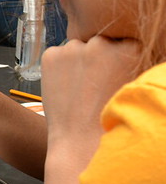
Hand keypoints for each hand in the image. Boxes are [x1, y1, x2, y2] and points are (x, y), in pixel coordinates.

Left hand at [41, 36, 140, 161]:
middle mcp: (102, 43)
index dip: (116, 61)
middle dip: (97, 58)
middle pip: (99, 43)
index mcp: (131, 48)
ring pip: (77, 48)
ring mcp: (74, 48)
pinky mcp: (51, 55)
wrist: (82, 140)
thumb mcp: (132, 83)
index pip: (122, 43)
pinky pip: (57, 54)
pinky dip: (58, 66)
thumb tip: (121, 49)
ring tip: (80, 89)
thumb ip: (128, 62)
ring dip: (77, 61)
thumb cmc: (112, 115)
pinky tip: (65, 87)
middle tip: (95, 84)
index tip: (113, 76)